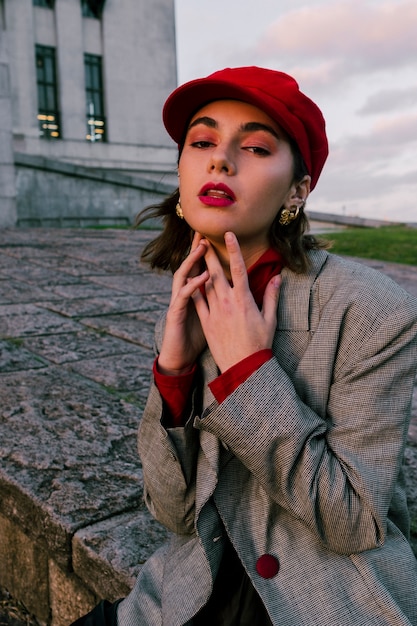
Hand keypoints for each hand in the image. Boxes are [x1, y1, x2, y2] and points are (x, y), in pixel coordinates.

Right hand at [158, 233, 208, 374]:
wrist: (181, 358)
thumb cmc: (197, 338)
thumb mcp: (212, 318)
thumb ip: (221, 303)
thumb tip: (236, 291)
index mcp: (197, 295)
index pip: (204, 269)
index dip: (210, 255)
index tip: (219, 239)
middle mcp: (187, 295)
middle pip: (192, 268)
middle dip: (197, 250)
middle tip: (205, 232)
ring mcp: (180, 302)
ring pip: (184, 276)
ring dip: (192, 261)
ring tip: (202, 248)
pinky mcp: (176, 313)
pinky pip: (183, 296)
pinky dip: (192, 285)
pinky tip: (202, 277)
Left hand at [192, 232, 280, 372]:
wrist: (243, 366)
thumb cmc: (259, 344)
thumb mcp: (270, 319)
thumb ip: (271, 295)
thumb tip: (277, 277)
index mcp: (244, 300)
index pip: (239, 268)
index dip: (234, 249)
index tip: (229, 234)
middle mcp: (227, 302)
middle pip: (216, 272)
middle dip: (209, 253)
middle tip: (203, 238)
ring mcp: (214, 312)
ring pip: (204, 284)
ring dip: (200, 268)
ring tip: (196, 254)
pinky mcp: (206, 322)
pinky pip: (197, 301)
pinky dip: (193, 289)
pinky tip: (189, 278)